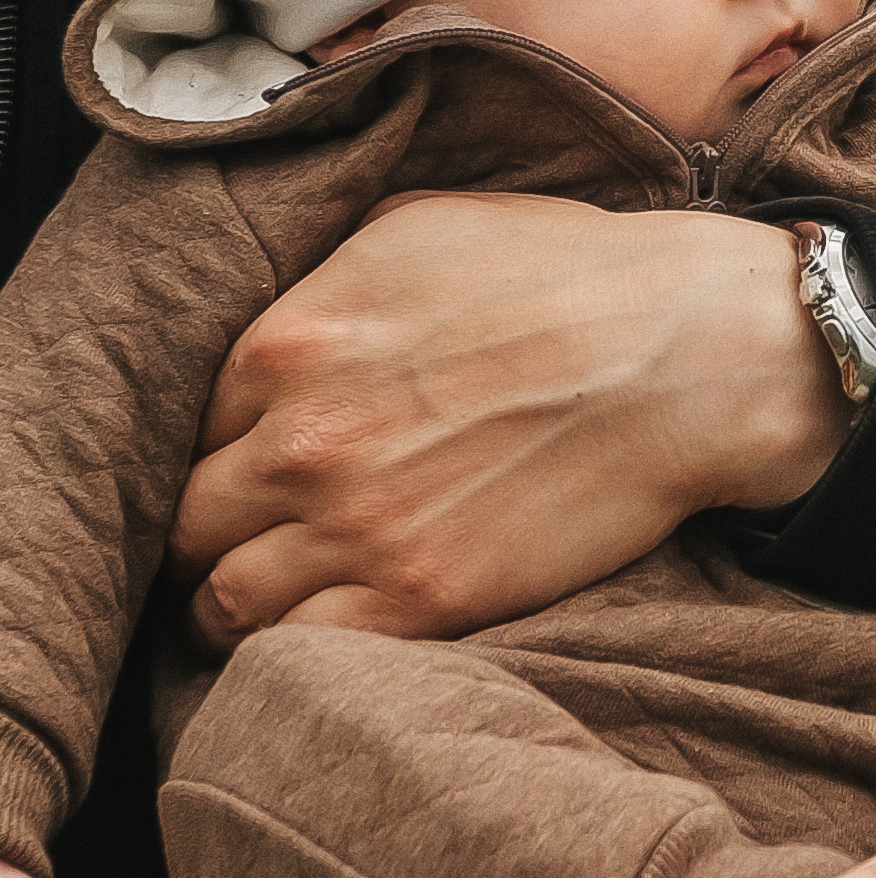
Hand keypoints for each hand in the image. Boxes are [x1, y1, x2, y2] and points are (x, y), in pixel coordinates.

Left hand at [171, 193, 851, 649]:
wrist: (688, 356)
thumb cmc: (569, 275)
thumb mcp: (419, 228)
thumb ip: (322, 277)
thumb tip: (283, 312)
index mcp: (287, 345)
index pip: (186, 425)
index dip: (217, 450)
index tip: (246, 467)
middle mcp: (302, 443)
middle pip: (187, 522)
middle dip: (210, 533)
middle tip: (248, 541)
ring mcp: (360, 530)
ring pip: (225, 602)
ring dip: (237, 603)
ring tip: (273, 600)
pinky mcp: (424, 599)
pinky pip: (303, 650)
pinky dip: (297, 648)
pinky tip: (328, 629)